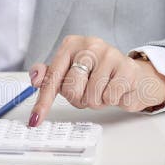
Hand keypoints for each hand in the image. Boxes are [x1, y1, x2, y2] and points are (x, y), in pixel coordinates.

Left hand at [27, 36, 164, 126]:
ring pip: (91, 97)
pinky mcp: (127, 68)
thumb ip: (50, 75)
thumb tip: (34, 77)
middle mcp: (90, 45)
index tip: (36, 119)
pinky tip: (116, 89)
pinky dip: (112, 101)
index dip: (44, 102)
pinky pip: (109, 98)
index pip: (52, 77)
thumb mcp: (69, 72)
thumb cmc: (97, 74)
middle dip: (79, 99)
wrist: (130, 74)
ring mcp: (109, 54)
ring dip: (96, 101)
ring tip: (103, 90)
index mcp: (71, 44)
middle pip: (71, 90)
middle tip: (88, 91)